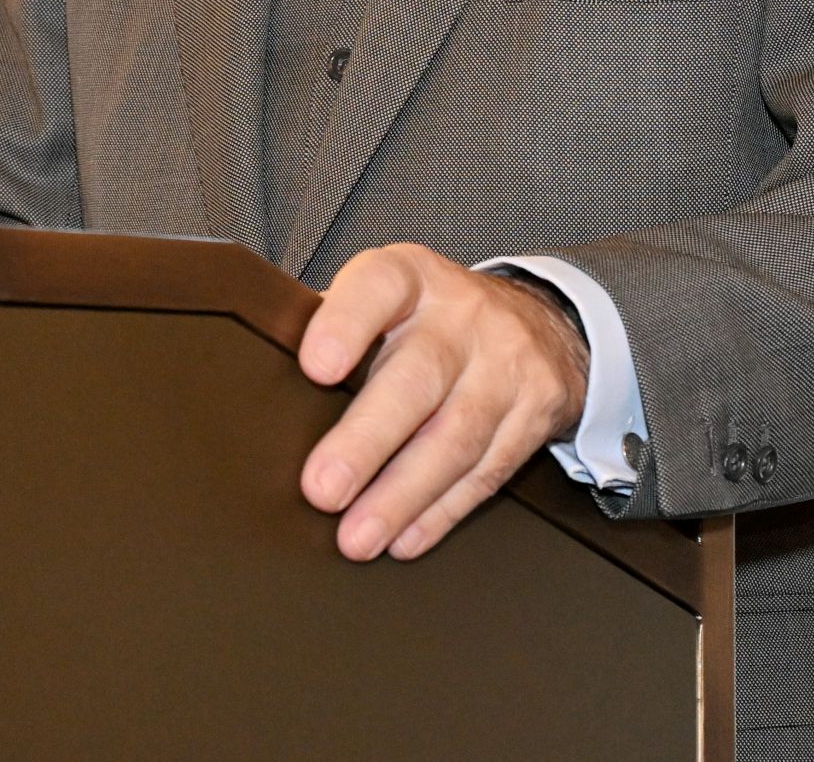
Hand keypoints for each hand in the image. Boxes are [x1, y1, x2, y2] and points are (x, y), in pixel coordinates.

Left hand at [298, 245, 590, 560]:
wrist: (541, 323)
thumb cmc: (433, 317)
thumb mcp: (393, 297)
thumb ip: (343, 328)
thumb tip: (272, 381)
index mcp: (413, 276)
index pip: (378, 287)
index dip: (346, 324)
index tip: (315, 368)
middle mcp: (463, 316)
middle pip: (417, 379)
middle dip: (367, 441)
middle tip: (323, 488)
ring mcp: (507, 363)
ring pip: (455, 438)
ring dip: (402, 496)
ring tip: (358, 535)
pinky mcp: (537, 413)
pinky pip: (486, 471)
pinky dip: (441, 511)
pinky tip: (406, 537)